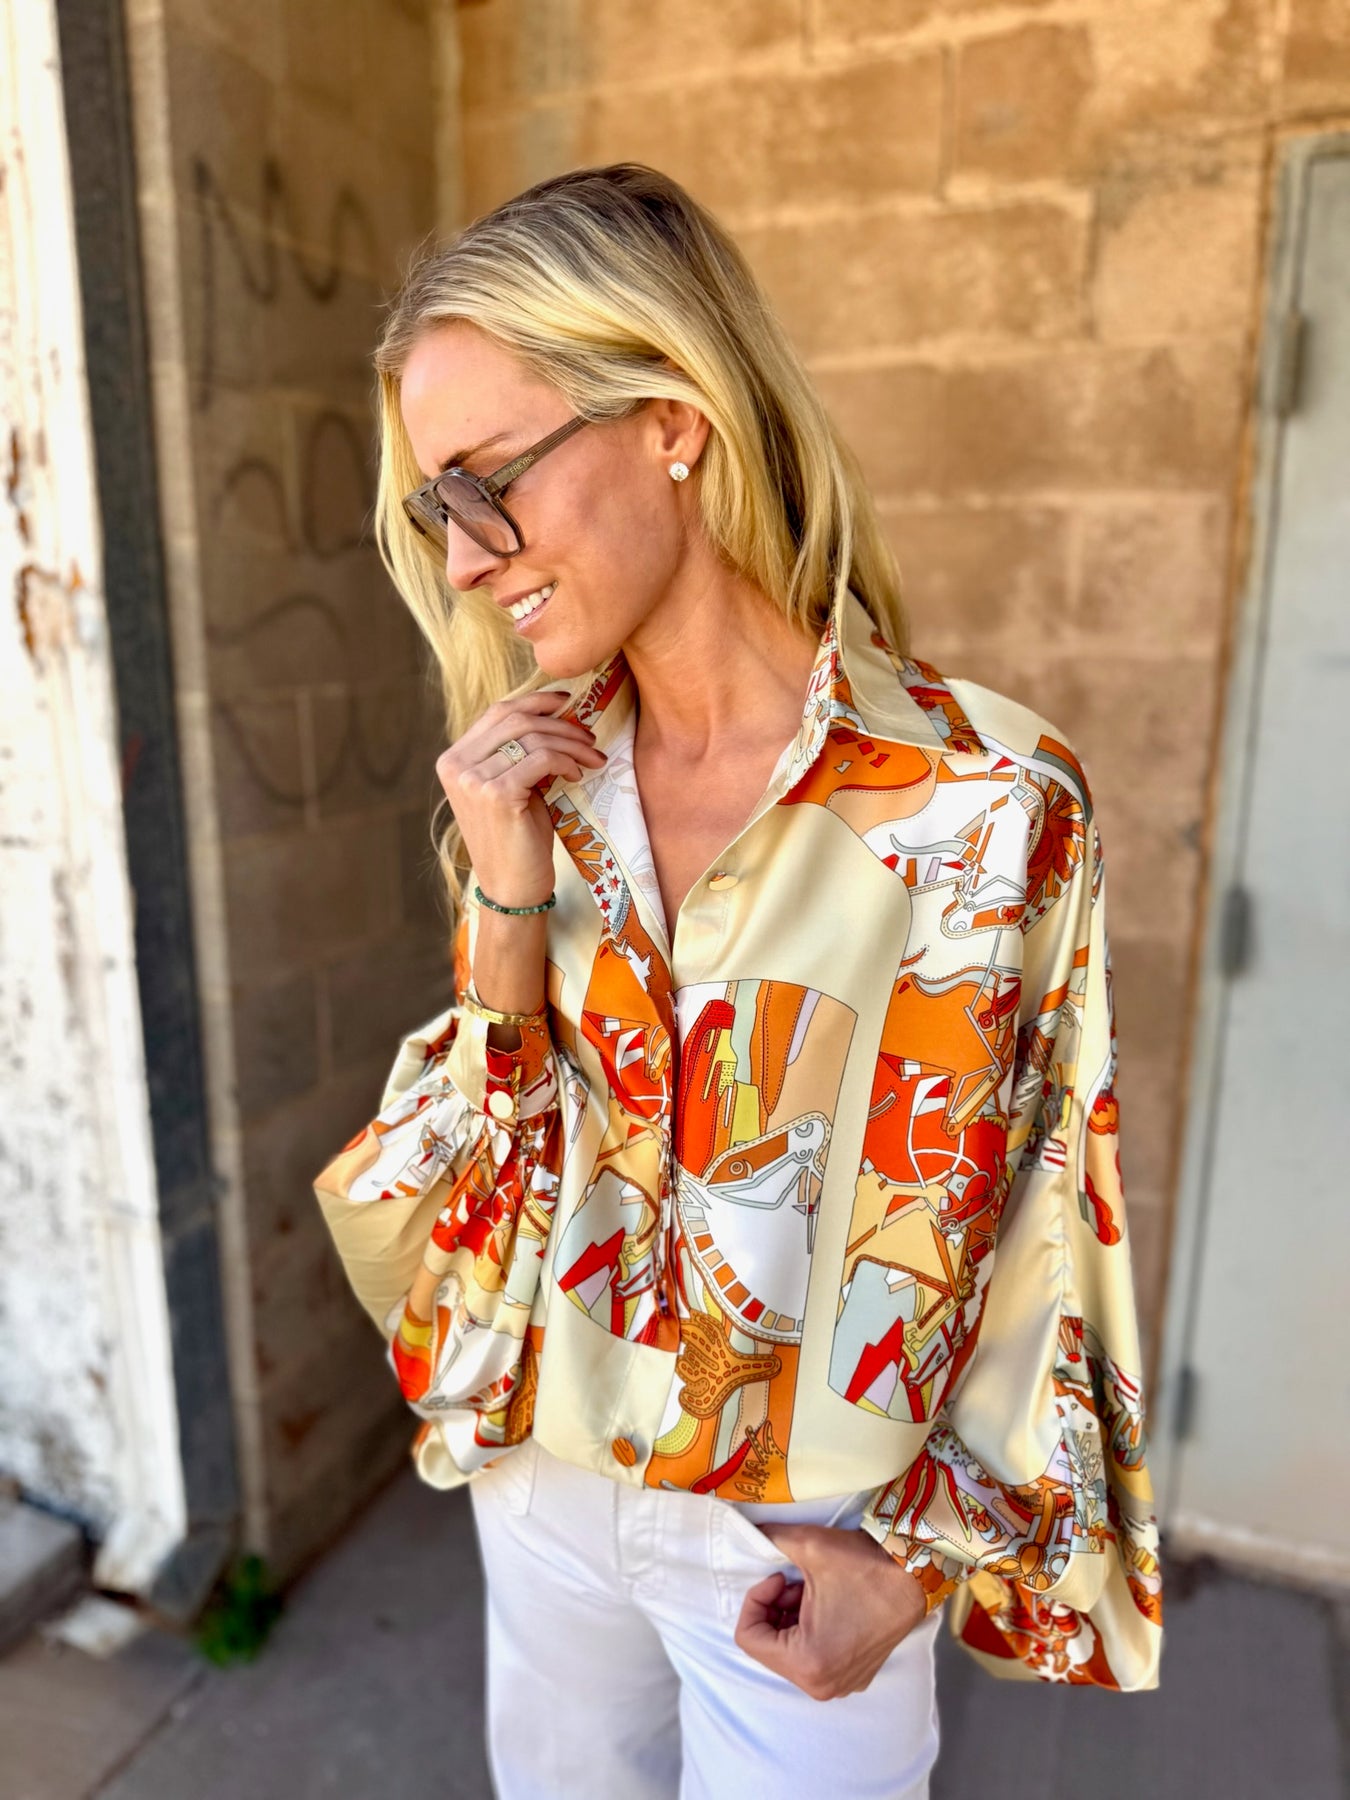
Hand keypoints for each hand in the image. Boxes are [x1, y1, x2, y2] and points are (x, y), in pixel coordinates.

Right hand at [436, 690, 606, 904]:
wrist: (512, 887)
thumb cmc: (517, 838)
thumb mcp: (511, 786)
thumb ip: (516, 752)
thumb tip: (553, 714)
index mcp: (454, 759)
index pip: (497, 713)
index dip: (533, 701)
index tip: (565, 702)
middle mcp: (456, 765)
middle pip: (515, 719)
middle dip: (559, 723)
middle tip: (589, 736)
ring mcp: (472, 779)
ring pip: (532, 737)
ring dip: (571, 743)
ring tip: (592, 756)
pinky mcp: (496, 794)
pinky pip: (542, 758)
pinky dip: (566, 760)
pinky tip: (578, 773)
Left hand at [733, 1523, 926, 1700]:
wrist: (916, 1574)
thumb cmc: (864, 1564)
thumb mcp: (806, 1545)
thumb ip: (767, 1539)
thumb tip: (748, 1531)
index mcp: (807, 1663)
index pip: (748, 1637)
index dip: (755, 1600)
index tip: (777, 1577)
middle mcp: (823, 1685)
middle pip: (768, 1647)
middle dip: (773, 1609)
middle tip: (794, 1582)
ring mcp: (841, 1685)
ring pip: (789, 1652)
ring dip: (790, 1618)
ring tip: (811, 1590)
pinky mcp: (854, 1677)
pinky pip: (813, 1658)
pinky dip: (809, 1631)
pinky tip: (827, 1605)